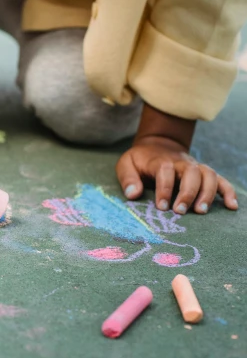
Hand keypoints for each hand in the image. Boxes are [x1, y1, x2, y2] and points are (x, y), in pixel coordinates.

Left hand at [116, 135, 238, 213]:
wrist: (157, 145)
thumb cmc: (140, 160)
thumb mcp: (126, 164)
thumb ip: (127, 178)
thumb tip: (132, 195)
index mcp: (161, 161)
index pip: (166, 171)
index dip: (164, 189)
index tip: (162, 206)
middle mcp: (182, 163)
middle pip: (192, 173)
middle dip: (189, 192)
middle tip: (181, 211)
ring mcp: (196, 168)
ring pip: (209, 175)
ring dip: (208, 193)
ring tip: (201, 211)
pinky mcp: (204, 174)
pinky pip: (221, 180)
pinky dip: (228, 192)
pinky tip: (231, 206)